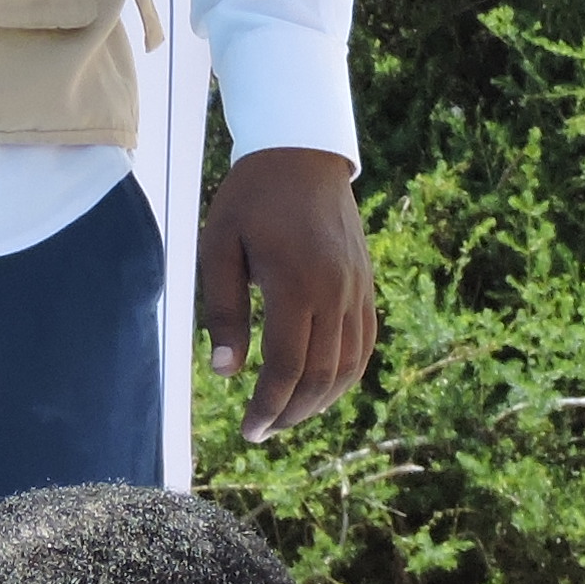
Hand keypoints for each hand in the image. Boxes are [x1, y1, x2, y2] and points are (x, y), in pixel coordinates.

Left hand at [197, 147, 376, 442]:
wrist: (303, 153)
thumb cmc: (251, 197)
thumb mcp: (219, 246)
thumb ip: (225, 310)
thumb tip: (226, 373)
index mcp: (296, 283)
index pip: (286, 367)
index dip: (268, 407)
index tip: (248, 430)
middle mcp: (334, 292)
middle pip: (319, 376)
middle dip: (290, 413)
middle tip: (262, 431)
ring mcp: (356, 290)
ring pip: (348, 367)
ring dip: (319, 402)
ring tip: (288, 416)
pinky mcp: (365, 286)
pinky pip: (364, 345)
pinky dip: (344, 376)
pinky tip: (320, 388)